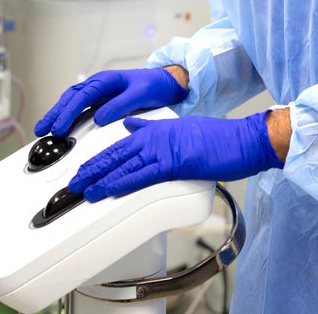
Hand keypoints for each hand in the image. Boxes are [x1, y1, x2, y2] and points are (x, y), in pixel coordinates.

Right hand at [34, 68, 187, 136]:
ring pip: (71, 102)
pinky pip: (79, 108)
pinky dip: (67, 117)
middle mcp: (98, 85)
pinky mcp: (100, 101)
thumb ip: (120, 105)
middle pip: (70, 98)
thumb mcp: (140, 94)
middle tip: (41, 130)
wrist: (166, 83)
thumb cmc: (154, 85)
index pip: (82, 97)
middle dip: (54, 114)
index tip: (59, 128)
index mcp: (106, 80)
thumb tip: (98, 117)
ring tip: (43, 130)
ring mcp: (98, 93)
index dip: (68, 113)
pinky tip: (60, 127)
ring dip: (57, 115)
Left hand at [68, 111, 283, 201]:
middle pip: (116, 153)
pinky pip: (144, 174)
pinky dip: (124, 181)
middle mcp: (157, 136)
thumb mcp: (183, 129)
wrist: (244, 139)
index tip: (84, 169)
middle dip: (92, 169)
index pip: (121, 145)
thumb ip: (154, 129)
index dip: (100, 158)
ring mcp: (165, 149)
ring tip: (83, 190)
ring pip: (124, 164)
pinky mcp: (176, 162)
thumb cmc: (220, 140)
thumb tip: (131, 127)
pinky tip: (110, 189)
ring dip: (101, 178)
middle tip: (74, 182)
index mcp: (158, 129)